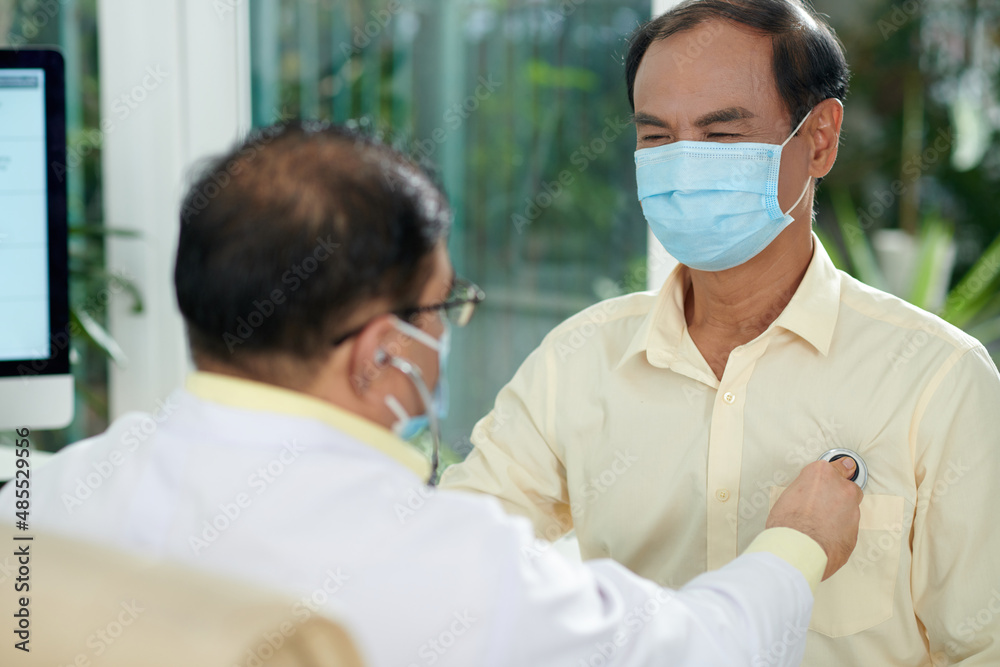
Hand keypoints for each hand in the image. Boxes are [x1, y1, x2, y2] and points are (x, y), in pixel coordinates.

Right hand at [766, 458, 862, 580]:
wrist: (797, 549)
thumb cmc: (788, 523)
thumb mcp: (789, 495)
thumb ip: (807, 490)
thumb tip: (809, 495)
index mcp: (822, 474)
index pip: (840, 465)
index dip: (841, 470)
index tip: (845, 469)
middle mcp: (841, 488)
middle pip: (848, 488)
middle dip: (839, 495)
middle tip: (823, 506)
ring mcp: (851, 509)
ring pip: (850, 508)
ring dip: (840, 514)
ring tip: (820, 525)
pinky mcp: (855, 530)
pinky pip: (849, 526)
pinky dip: (840, 529)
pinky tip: (825, 535)